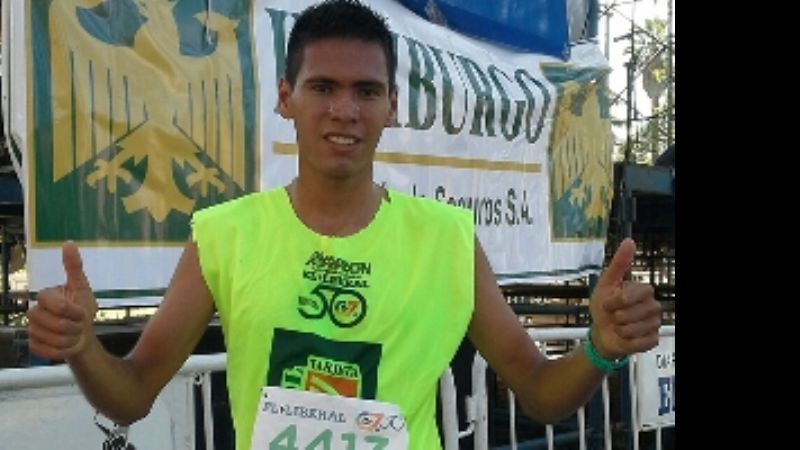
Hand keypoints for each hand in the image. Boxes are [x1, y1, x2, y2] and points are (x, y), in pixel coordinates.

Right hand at [27, 241, 97, 360]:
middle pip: (53, 323)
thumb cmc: (82, 309)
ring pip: (52, 339)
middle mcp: (34, 312)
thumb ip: (74, 267)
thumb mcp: (82, 288)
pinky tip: (67, 346)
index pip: (56, 305)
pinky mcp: (33, 346)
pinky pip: (47, 352)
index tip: (82, 313)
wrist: (83, 335)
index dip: (73, 311)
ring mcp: (31, 330)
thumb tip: (69, 243)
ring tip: (74, 335)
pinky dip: (62, 351)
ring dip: (70, 340)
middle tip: (79, 325)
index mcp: (45, 296)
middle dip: (74, 327)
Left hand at [589, 238, 661, 359]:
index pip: (627, 297)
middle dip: (614, 317)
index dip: (612, 303)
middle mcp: (653, 306)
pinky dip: (626, 342)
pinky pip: (638, 343)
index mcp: (643, 290)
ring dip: (619, 330)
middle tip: (614, 316)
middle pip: (629, 315)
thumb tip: (629, 241)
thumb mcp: (606, 283)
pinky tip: (625, 338)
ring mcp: (655, 324)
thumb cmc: (604, 307)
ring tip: (619, 327)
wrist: (602, 332)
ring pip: (632, 330)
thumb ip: (619, 263)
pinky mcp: (653, 340)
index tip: (607, 304)